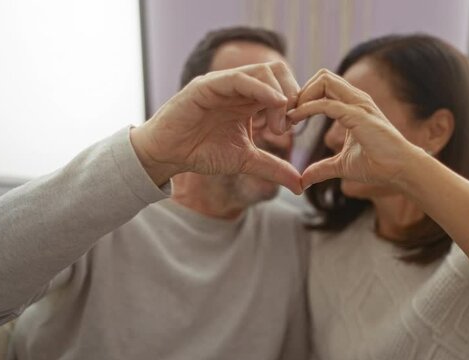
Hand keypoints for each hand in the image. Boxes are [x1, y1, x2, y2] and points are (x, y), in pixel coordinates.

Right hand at [131, 61, 301, 193]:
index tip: (298, 125)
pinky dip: (262, 89)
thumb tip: (301, 185)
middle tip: (292, 122)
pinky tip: (275, 104)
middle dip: (294, 93)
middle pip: (278, 71)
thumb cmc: (201, 152)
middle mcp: (239, 87)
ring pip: (263, 71)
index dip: (296, 101)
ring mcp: (223, 84)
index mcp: (249, 99)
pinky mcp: (206, 86)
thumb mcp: (245, 160)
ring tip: (279, 125)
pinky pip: (239, 79)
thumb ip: (273, 168)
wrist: (168, 156)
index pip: (282, 84)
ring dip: (280, 95)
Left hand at [287, 69, 422, 188]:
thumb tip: (303, 180)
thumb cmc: (378, 165)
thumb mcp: (341, 166)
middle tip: (288, 113)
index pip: (324, 85)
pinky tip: (295, 120)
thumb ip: (322, 169)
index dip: (305, 96)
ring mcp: (358, 104)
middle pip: (322, 76)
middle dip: (301, 90)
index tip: (290, 117)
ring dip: (302, 95)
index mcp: (353, 105)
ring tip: (290, 116)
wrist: (401, 170)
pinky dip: (307, 109)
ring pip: (324, 80)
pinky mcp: (358, 116)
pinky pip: (327, 104)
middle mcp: (356, 99)